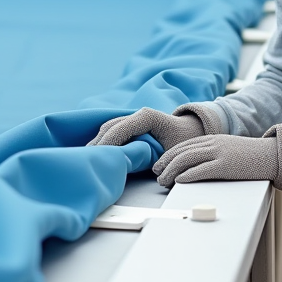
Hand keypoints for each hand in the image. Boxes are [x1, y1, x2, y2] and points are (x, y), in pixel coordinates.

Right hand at [86, 105, 215, 149]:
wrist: (194, 133)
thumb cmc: (186, 142)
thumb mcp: (172, 152)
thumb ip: (153, 158)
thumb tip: (132, 167)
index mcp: (147, 117)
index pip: (119, 128)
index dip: (108, 143)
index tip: (99, 157)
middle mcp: (138, 114)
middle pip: (109, 127)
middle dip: (98, 143)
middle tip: (87, 160)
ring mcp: (134, 118)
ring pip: (108, 128)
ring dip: (98, 142)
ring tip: (89, 158)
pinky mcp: (132, 125)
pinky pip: (112, 131)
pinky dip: (103, 141)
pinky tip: (97, 154)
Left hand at [152, 123, 281, 189]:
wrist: (273, 155)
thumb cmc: (253, 157)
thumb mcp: (230, 150)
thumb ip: (215, 154)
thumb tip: (198, 166)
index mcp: (214, 139)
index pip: (184, 144)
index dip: (169, 154)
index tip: (160, 163)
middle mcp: (214, 143)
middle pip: (182, 151)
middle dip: (165, 162)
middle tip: (156, 172)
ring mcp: (219, 153)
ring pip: (187, 159)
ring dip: (171, 170)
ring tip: (162, 180)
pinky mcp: (226, 165)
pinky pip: (201, 169)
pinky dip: (187, 174)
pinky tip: (178, 180)